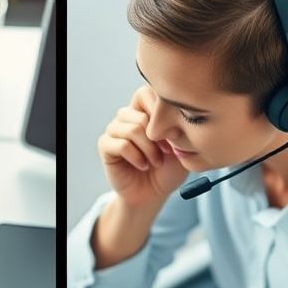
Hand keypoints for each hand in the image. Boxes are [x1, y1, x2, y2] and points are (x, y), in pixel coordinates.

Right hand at [97, 86, 188, 206]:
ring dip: (148, 149)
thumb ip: (178, 124)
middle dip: (157, 136)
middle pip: (139, 114)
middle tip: (167, 152)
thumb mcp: (182, 145)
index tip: (175, 135)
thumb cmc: (168, 169)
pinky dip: (136, 157)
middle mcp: (127, 116)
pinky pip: (121, 144)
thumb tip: (171, 112)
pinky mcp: (105, 146)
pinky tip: (143, 166)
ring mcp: (114, 130)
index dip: (160, 110)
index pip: (144, 92)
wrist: (153, 194)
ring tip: (156, 161)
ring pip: (131, 129)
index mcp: (143, 110)